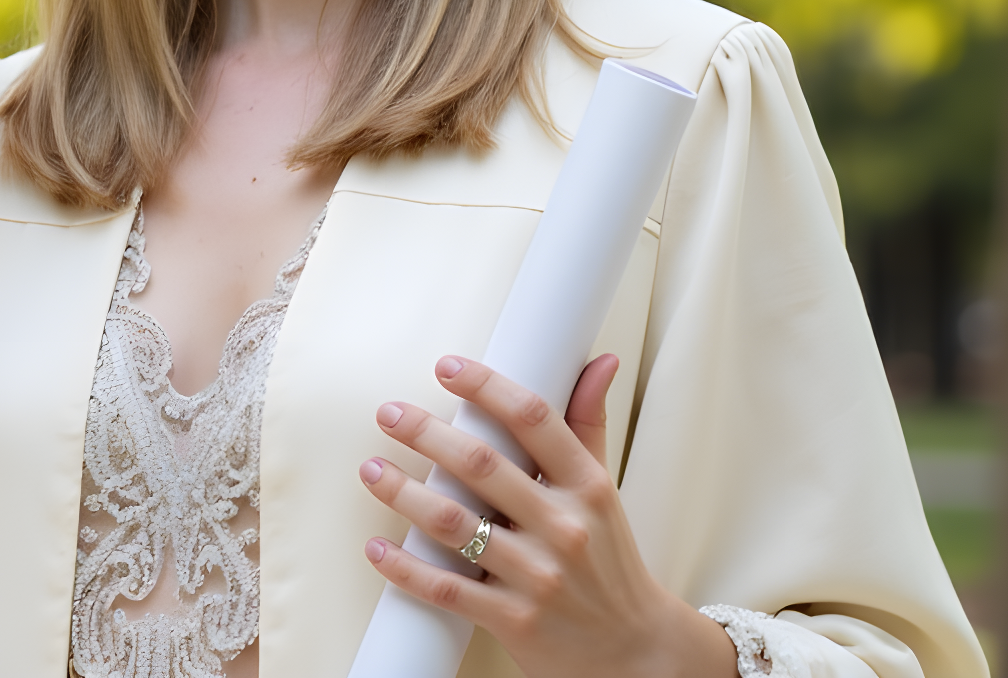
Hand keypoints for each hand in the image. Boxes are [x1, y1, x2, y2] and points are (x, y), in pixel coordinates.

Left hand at [358, 355, 736, 677]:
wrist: (636, 653)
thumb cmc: (610, 561)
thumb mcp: (605, 489)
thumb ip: (588, 424)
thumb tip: (601, 360)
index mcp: (587, 486)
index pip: (534, 419)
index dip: (486, 386)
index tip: (446, 366)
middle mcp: (564, 527)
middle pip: (482, 465)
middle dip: (426, 433)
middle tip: (388, 413)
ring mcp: (538, 577)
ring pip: (455, 524)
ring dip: (403, 494)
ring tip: (371, 470)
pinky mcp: (515, 621)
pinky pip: (447, 589)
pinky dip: (405, 568)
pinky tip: (376, 548)